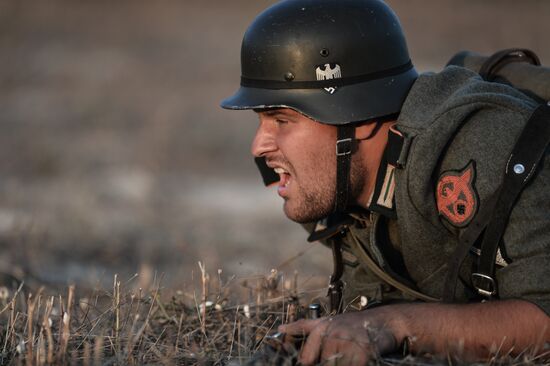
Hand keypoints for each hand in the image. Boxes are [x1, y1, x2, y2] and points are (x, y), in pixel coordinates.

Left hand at [278, 309, 401, 364]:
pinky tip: (360, 361)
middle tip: (342, 357)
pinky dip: (356, 365)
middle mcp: (332, 334)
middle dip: (332, 363)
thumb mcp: (326, 321)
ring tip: (350, 357)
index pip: (307, 359)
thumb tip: (280, 329)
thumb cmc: (353, 324)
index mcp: (321, 329)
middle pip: (324, 364)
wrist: (386, 320)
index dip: (311, 364)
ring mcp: (348, 343)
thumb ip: (303, 326)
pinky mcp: (364, 352)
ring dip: (345, 363)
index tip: (318, 362)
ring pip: (338, 365)